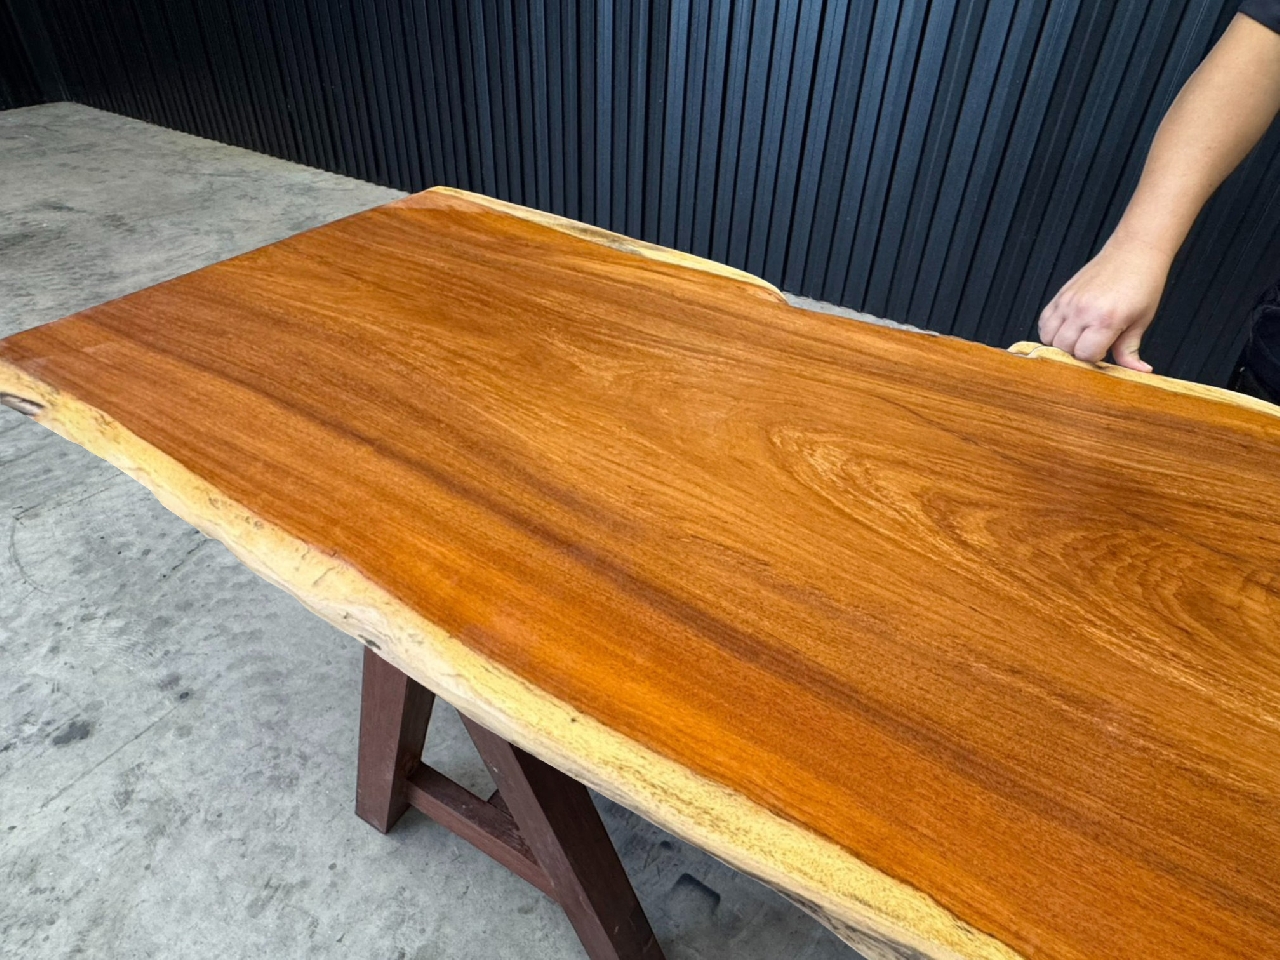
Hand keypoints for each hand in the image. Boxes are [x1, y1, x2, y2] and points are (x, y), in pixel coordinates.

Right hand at [1038, 240, 1170, 372]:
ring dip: (1061, 343)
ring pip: (1049, 338)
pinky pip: (1044, 321)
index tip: (1105, 353)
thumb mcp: (1141, 320)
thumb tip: (1138, 372)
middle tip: (1093, 346)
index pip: (1084, 355)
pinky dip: (1051, 330)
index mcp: (1106, 319)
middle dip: (1076, 353)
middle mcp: (1082, 310)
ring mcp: (1068, 301)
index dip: (1094, 359)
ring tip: (1079, 338)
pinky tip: (1067, 328)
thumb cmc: (1143, 284)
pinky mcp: (1061, 294)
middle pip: (1063, 349)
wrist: (1134, 251)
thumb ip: (1130, 349)